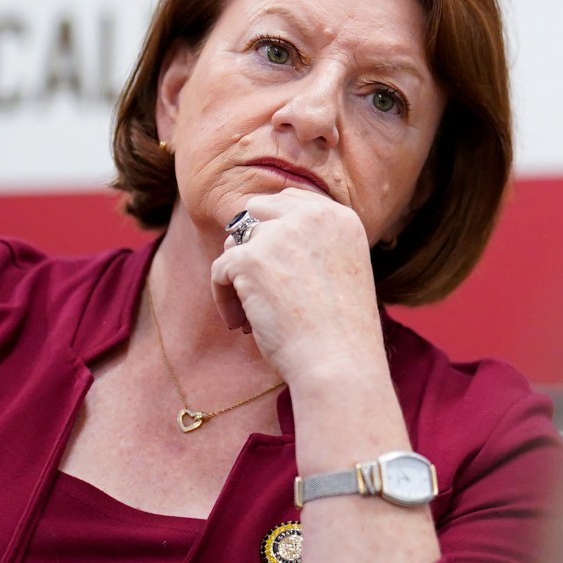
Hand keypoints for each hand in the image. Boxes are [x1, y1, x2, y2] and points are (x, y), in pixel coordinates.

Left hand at [208, 187, 387, 387]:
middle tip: (255, 286)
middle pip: (257, 211)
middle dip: (251, 246)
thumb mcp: (341, 270)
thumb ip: (308, 244)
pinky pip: (220, 271)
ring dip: (238, 276)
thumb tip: (243, 235)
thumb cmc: (341, 330)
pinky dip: (225, 299)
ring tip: (251, 313)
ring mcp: (279, 234)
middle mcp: (312, 216)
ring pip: (235, 242)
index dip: (273, 230)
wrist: (339, 361)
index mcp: (340, 217)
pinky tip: (241, 324)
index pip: (290, 201)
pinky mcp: (250, 258)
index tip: (271, 266)